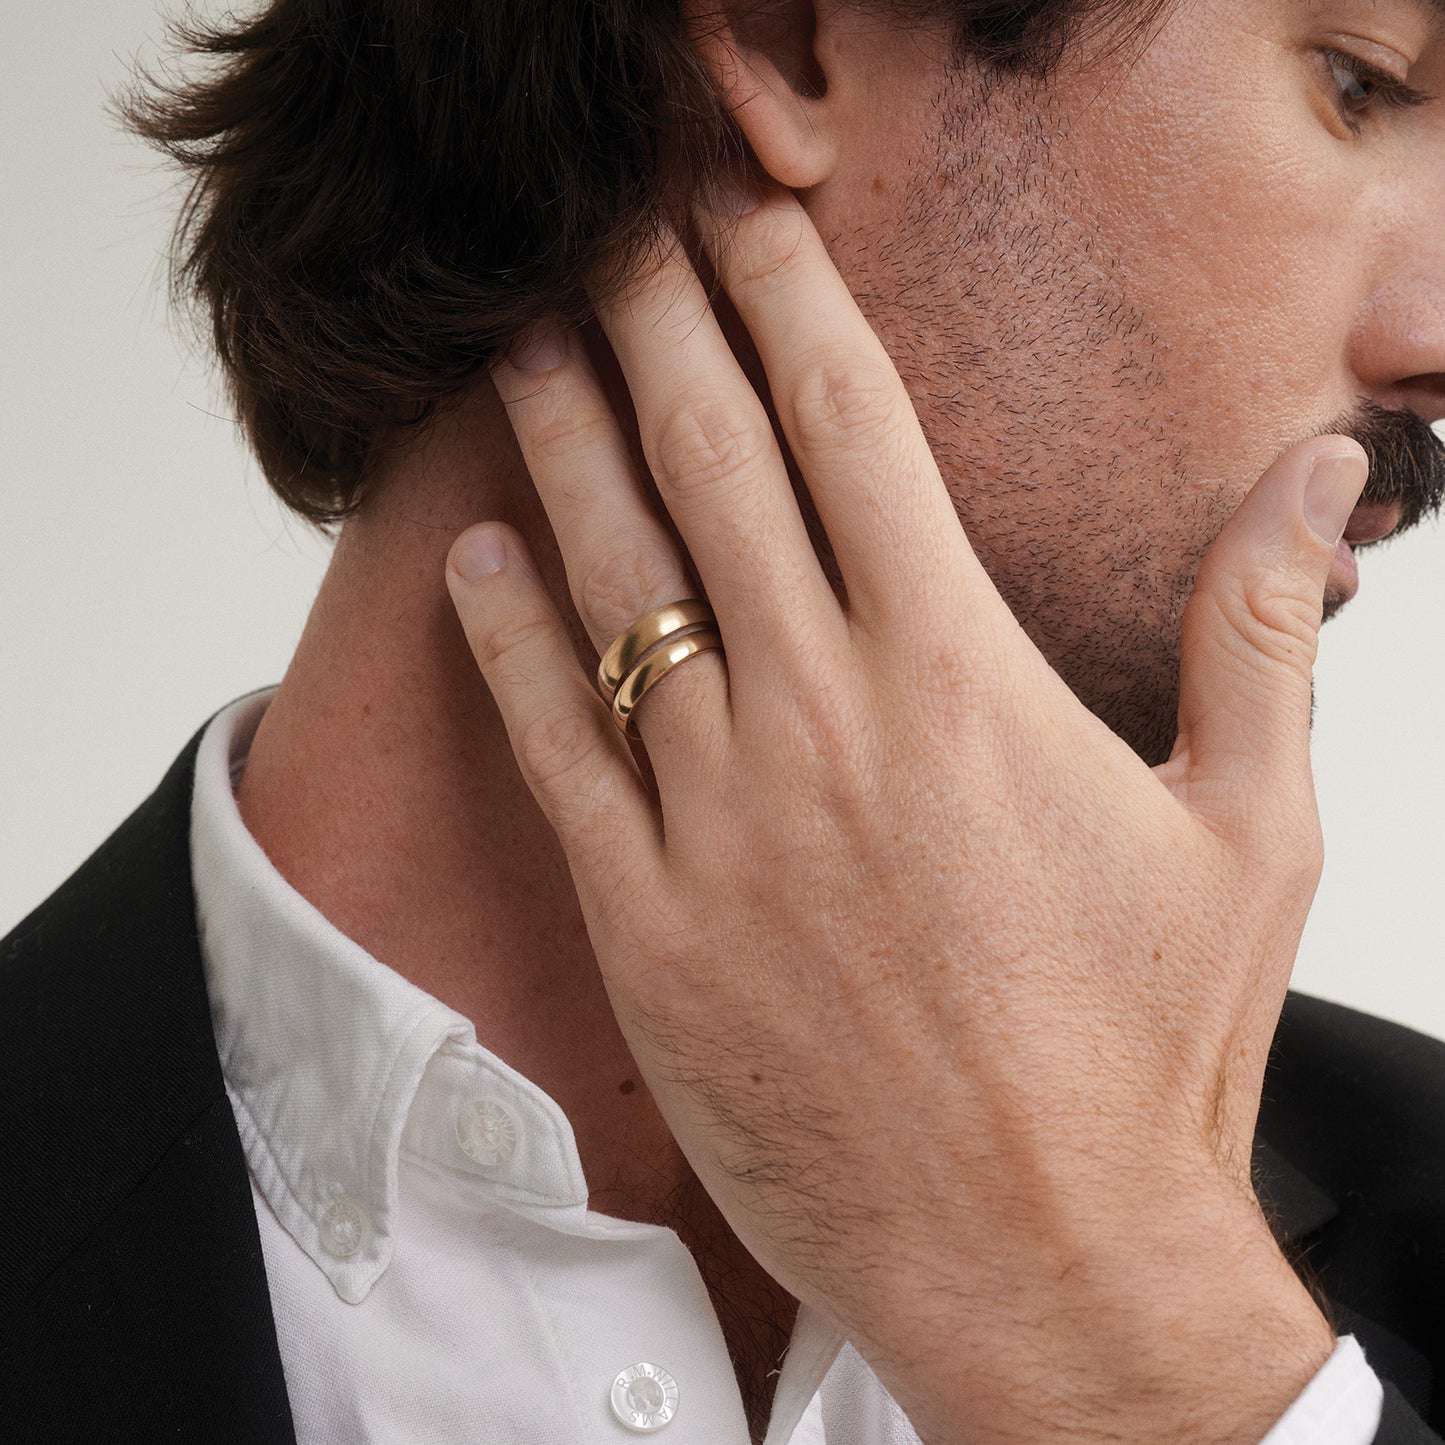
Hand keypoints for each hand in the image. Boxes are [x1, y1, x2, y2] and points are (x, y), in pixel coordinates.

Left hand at [445, 185, 1362, 1443]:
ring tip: (520, 347)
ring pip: (615, 585)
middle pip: (712, 465)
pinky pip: (553, 752)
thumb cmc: (1147, 1054)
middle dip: (653, 327)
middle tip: (604, 238)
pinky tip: (476, 561)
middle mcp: (824, 722)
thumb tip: (1318, 471)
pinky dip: (507, 645)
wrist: (1043, 1258)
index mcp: (962, 677)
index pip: (852, 424)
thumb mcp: (1250, 828)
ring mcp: (720, 823)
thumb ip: (1260, 625)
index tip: (739, 219)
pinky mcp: (649, 927)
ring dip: (562, 449)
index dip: (785, 296)